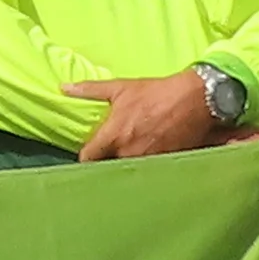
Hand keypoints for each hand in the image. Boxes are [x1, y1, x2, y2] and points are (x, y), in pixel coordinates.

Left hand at [67, 73, 226, 162]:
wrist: (194, 99)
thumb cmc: (155, 93)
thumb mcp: (121, 88)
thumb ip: (90, 90)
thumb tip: (64, 87)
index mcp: (114, 135)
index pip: (88, 159)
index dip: (85, 157)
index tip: (89, 154)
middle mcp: (128, 152)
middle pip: (107, 168)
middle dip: (106, 163)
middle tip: (109, 155)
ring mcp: (148, 160)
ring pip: (128, 171)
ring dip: (125, 166)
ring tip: (129, 156)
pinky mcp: (165, 164)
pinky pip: (149, 172)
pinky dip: (146, 168)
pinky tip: (147, 158)